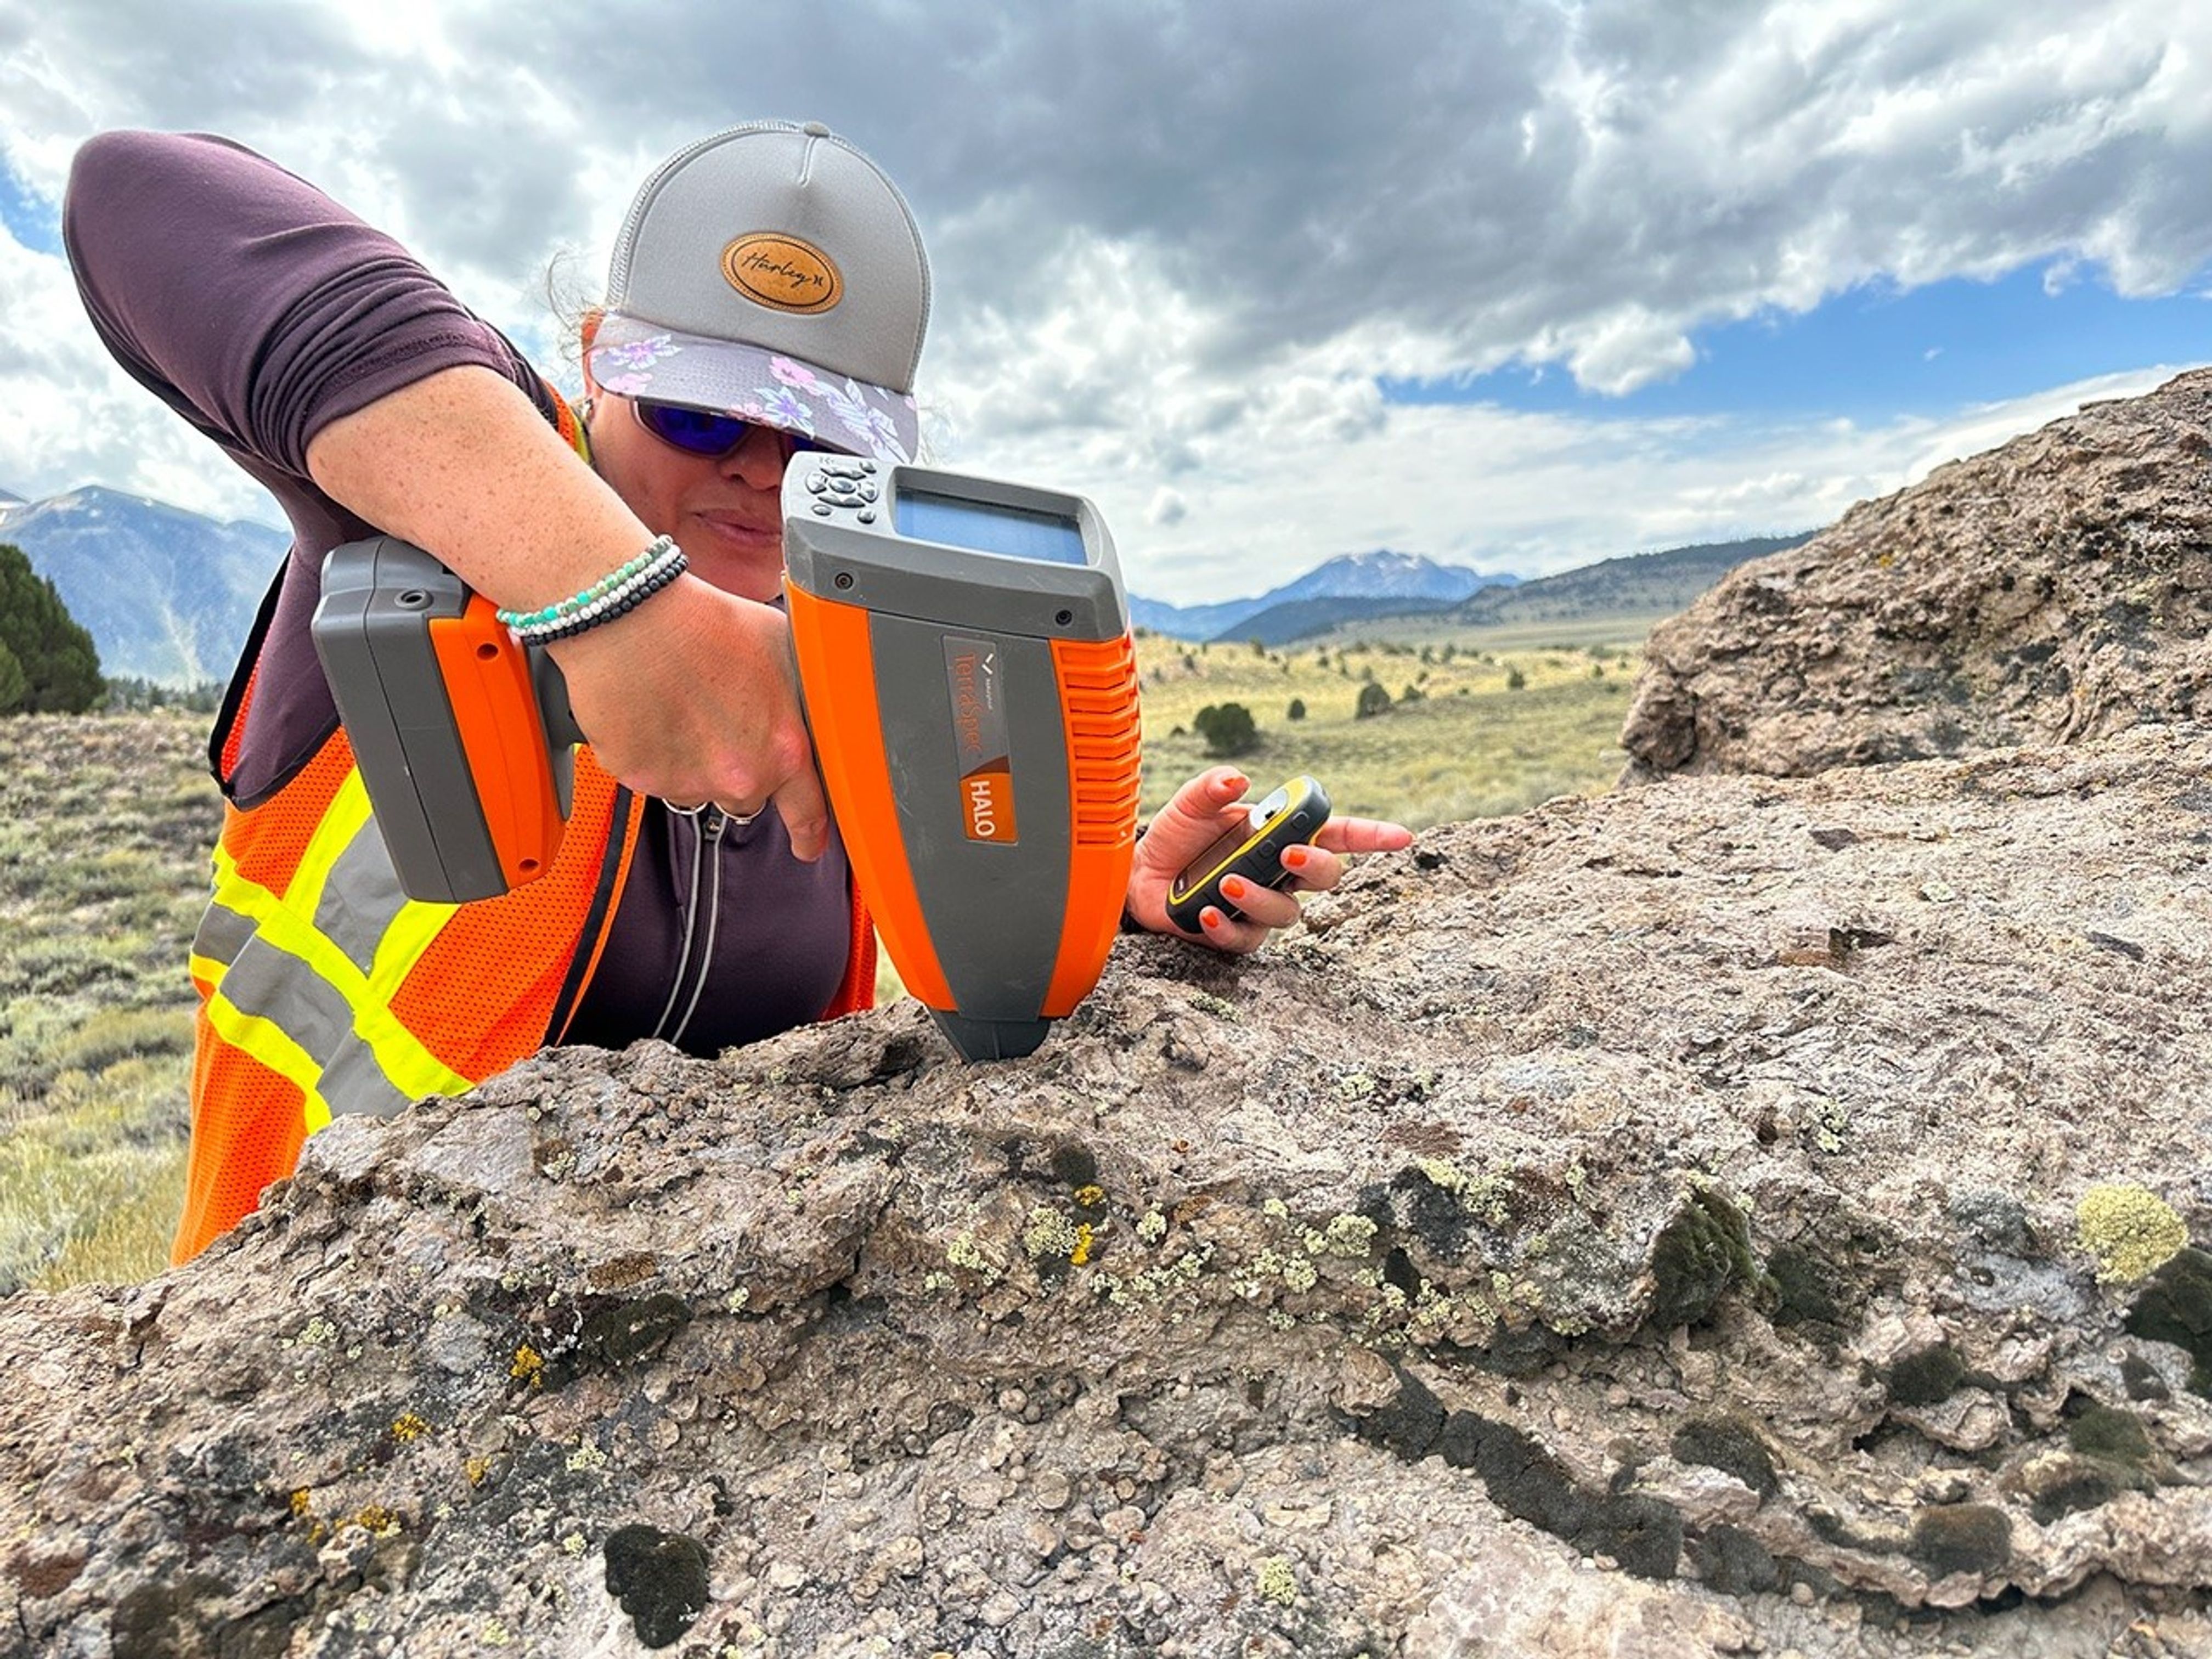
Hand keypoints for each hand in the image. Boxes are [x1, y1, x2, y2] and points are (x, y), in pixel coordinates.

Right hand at [549, 576, 829, 859]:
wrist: (633, 617)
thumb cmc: (705, 623)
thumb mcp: (782, 647)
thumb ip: (799, 691)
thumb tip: (811, 700)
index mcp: (783, 749)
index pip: (809, 813)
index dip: (811, 834)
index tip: (808, 845)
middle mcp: (738, 776)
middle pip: (746, 796)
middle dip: (737, 770)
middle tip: (717, 722)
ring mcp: (686, 782)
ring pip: (696, 786)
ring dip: (693, 758)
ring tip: (681, 704)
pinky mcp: (640, 778)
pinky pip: (652, 773)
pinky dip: (652, 750)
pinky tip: (651, 708)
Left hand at [1124, 766, 1414, 952]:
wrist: (1140, 873)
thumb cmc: (1177, 836)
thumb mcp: (1191, 804)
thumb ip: (1212, 788)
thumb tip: (1236, 779)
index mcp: (1281, 836)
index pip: (1337, 836)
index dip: (1372, 837)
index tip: (1402, 837)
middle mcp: (1280, 874)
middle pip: (1325, 877)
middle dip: (1315, 866)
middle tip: (1287, 856)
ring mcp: (1262, 906)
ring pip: (1288, 913)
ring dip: (1261, 897)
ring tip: (1226, 882)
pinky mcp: (1236, 934)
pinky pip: (1246, 940)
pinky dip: (1227, 927)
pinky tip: (1207, 913)